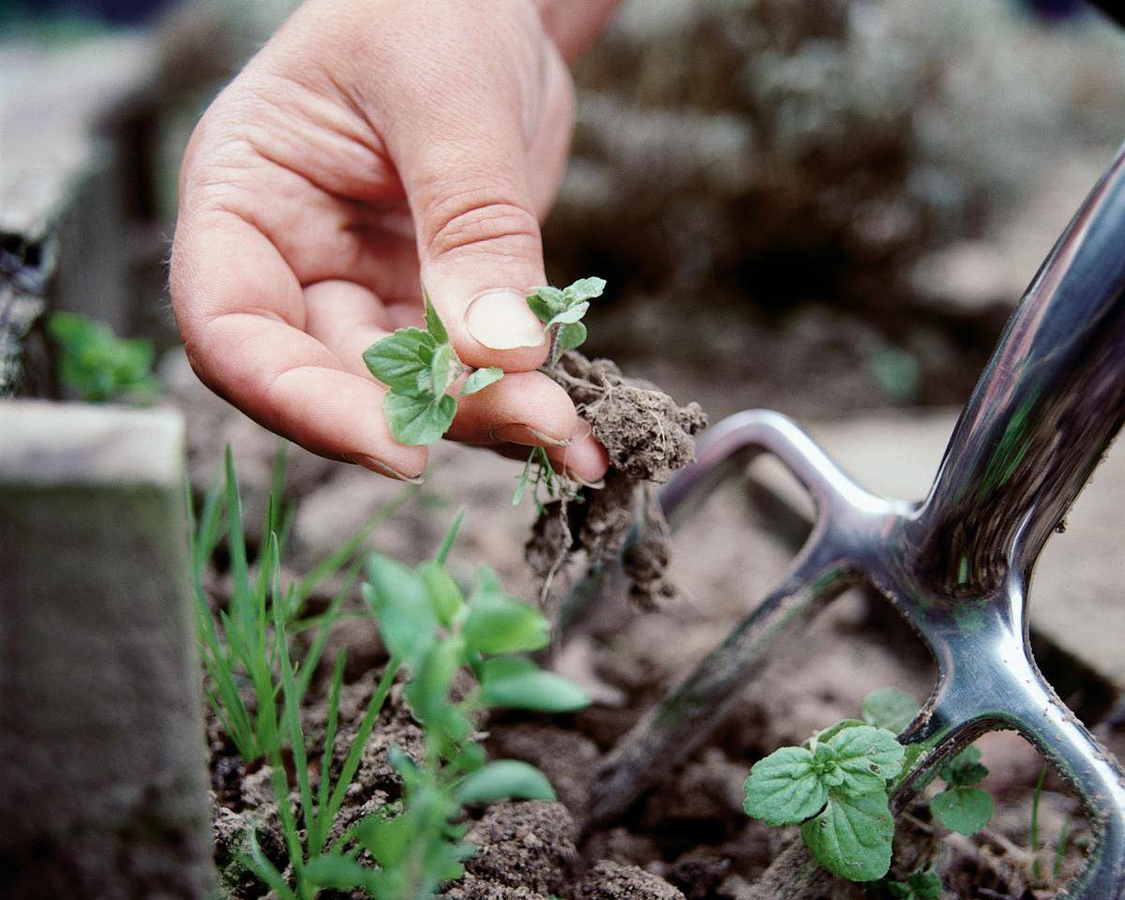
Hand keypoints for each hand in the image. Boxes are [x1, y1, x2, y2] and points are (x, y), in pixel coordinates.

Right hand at [169, 0, 617, 481]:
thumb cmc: (434, 4)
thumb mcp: (449, 98)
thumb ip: (470, 224)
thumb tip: (500, 353)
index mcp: (244, 198)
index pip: (233, 333)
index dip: (304, 405)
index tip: (401, 446)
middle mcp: (293, 258)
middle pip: (335, 377)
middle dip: (435, 414)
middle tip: (542, 422)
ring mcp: (365, 284)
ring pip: (409, 387)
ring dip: (489, 418)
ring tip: (577, 438)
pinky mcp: (436, 297)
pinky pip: (467, 366)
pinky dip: (519, 397)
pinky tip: (578, 430)